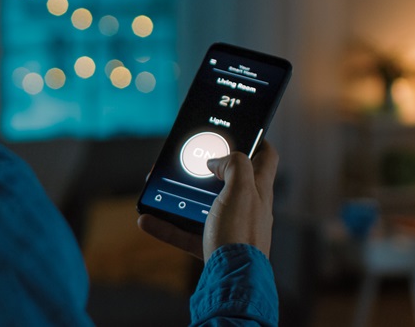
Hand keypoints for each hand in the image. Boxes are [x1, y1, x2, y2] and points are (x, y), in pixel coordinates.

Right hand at [138, 140, 277, 262]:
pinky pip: (186, 233)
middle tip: (187, 161)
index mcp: (259, 190)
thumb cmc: (242, 235)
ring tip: (161, 189)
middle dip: (206, 170)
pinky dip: (167, 226)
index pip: (266, 157)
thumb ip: (234, 165)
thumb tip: (219, 161)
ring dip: (180, 198)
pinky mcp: (213, 248)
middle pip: (228, 180)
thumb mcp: (242, 189)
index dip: (256, 140)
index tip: (239, 131)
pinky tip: (147, 220)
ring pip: (202, 206)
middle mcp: (248, 208)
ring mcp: (231, 228)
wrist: (233, 282)